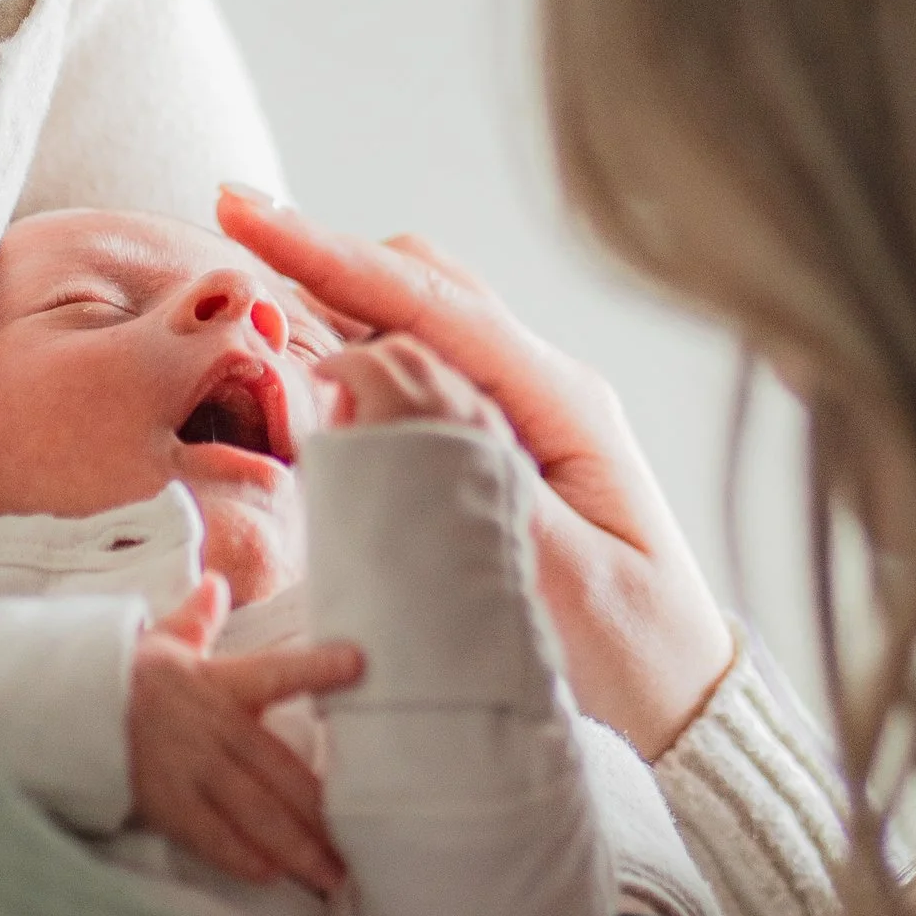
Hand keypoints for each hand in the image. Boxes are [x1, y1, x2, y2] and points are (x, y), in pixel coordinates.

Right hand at [128, 596, 361, 891]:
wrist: (57, 706)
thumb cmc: (117, 675)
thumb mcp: (160, 641)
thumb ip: (196, 618)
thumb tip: (216, 585)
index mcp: (217, 683)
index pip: (275, 672)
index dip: (317, 668)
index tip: (359, 663)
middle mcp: (211, 728)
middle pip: (277, 770)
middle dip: (320, 811)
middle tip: (358, 846)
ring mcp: (188, 769)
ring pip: (253, 810)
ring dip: (294, 845)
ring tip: (329, 874)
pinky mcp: (163, 801)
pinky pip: (207, 834)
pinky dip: (238, 856)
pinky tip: (269, 875)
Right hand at [220, 191, 734, 756]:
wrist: (687, 702)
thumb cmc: (635, 651)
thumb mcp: (564, 578)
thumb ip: (472, 476)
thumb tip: (379, 379)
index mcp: (564, 401)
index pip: (432, 305)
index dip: (332, 256)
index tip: (245, 213)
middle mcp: (546, 387)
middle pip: (422, 285)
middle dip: (325, 256)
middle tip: (229, 229)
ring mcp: (527, 413)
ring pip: (420, 319)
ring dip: (338, 299)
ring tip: (250, 288)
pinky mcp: (505, 446)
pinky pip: (424, 375)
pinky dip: (360, 352)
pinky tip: (311, 363)